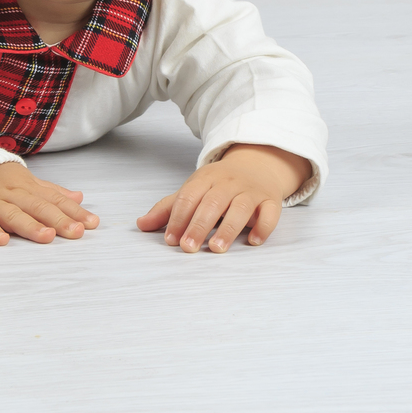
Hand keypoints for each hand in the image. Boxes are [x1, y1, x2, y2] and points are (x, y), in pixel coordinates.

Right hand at [0, 162, 99, 247]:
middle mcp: (12, 192)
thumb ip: (51, 191)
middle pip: (38, 206)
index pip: (54, 198)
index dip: (73, 211)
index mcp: (27, 185)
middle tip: (76, 232)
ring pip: (13, 213)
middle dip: (58, 219)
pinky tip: (2, 241)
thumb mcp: (25, 181)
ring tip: (47, 236)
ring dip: (30, 225)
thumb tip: (79, 197)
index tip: (92, 224)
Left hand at [136, 144, 310, 254]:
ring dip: (229, 228)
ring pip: (241, 206)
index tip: (170, 240)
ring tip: (216, 248)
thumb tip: (141, 225)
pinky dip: (263, 226)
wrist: (257, 164)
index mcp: (206, 178)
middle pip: (213, 202)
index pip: (189, 196)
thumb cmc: (219, 184)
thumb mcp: (194, 190)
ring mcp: (251, 190)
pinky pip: (271, 212)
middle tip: (188, 247)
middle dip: (199, 225)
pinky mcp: (271, 200)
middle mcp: (228, 182)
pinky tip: (254, 241)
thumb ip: (169, 208)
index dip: (178, 218)